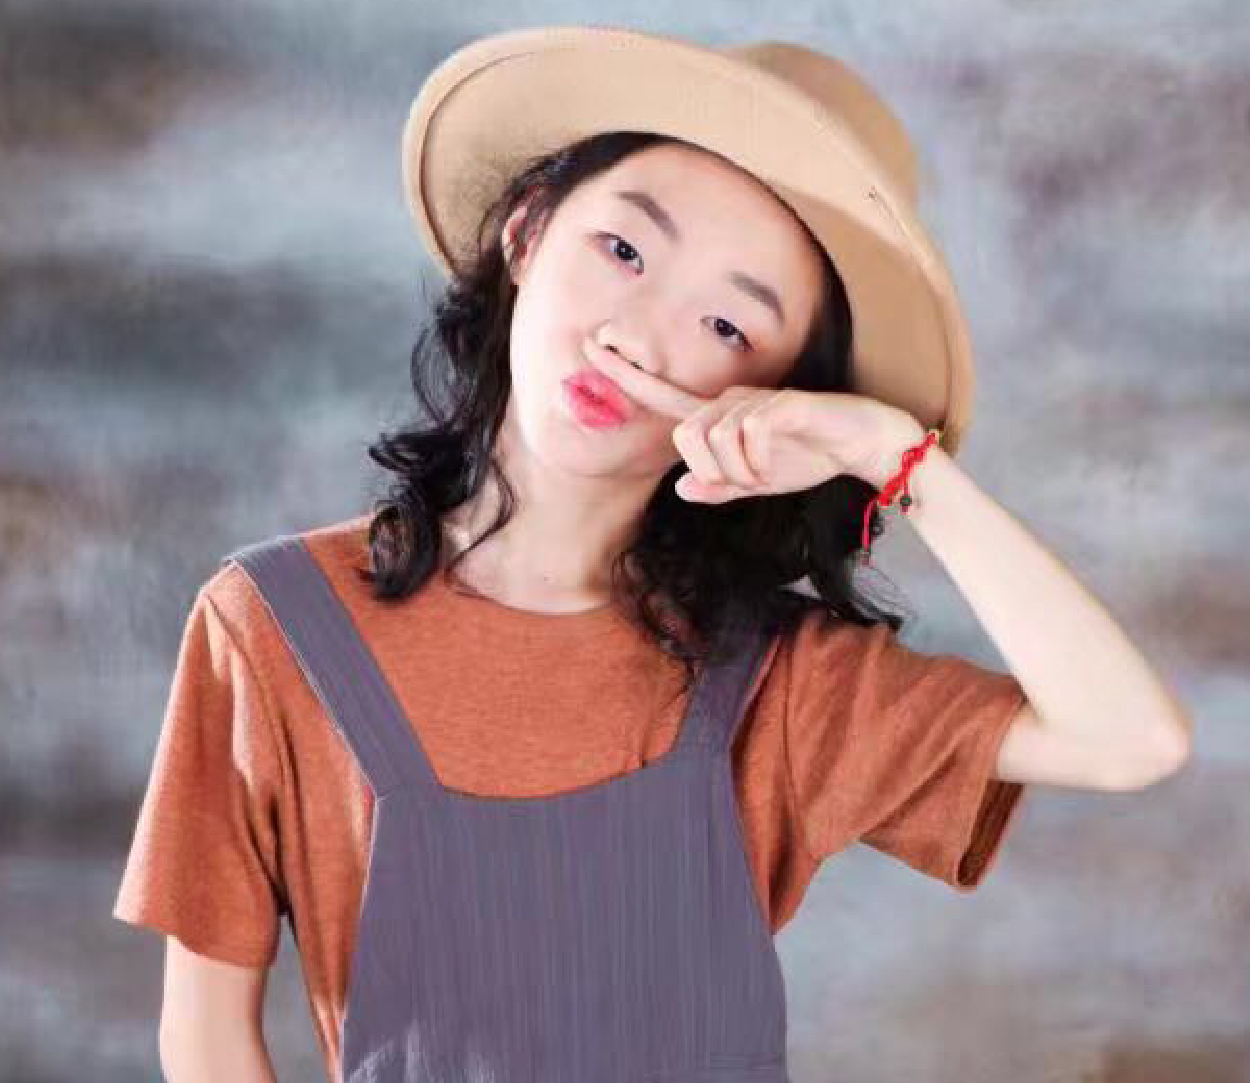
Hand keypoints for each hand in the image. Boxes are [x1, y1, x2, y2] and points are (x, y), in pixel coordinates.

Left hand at [586, 341, 925, 502]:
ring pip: (714, 438)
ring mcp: (757, 401)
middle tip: (744, 480)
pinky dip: (755, 462)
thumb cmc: (809, 455)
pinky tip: (773, 465)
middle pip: (685, 435)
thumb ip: (721, 487)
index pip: (664, 397)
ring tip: (765, 472)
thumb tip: (682, 488)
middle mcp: (732, 401)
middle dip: (710, 469)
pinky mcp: (783, 404)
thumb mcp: (757, 482)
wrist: (861, 444)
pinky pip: (747, 435)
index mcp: (720, 418)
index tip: (589, 350)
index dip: (626, 376)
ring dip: (737, 470)